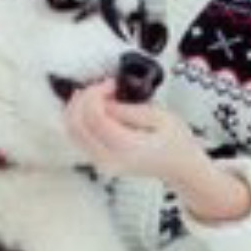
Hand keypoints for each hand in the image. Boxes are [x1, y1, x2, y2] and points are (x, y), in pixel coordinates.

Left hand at [65, 80, 250, 219]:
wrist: (179, 166)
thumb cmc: (175, 143)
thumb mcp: (160, 117)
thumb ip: (128, 109)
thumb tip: (105, 101)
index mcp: (127, 148)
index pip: (94, 119)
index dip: (95, 94)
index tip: (108, 84)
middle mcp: (110, 159)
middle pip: (76, 126)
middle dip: (82, 99)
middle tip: (99, 87)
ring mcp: (102, 163)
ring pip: (71, 133)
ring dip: (77, 108)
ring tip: (96, 95)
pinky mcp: (99, 161)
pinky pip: (78, 139)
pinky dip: (79, 119)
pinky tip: (92, 107)